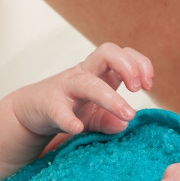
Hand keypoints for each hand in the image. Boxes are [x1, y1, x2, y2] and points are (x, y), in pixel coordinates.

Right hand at [12, 43, 153, 139]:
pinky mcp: (48, 104)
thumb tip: (125, 124)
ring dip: (110, 97)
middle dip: (128, 67)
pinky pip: (58, 109)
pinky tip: (76, 128)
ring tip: (127, 114)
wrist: (30, 111)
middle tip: (138, 90)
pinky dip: (68, 119)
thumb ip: (111, 120)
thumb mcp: (94, 115)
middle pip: (107, 52)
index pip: (124, 53)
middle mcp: (84, 74)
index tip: (148, 86)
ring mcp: (65, 87)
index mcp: (100, 72)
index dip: (140, 64)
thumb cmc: (68, 108)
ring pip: (88, 82)